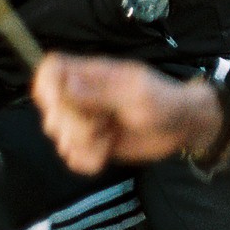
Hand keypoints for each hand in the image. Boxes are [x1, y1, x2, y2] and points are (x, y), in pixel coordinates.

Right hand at [33, 52, 222, 172]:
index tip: (61, 103)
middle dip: (71, 125)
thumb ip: (101, 92)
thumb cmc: (165, 101)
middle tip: (100, 126)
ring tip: (107, 140)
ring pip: (59, 135)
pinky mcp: (93, 144)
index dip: (47, 86)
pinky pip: (72, 157)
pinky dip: (86, 160)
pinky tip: (105, 156)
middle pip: (50, 109)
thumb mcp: (137, 94)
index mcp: (93, 74)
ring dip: (81, 144)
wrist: (183, 128)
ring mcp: (87, 120)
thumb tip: (65, 85)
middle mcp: (83, 96)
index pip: (51, 69)